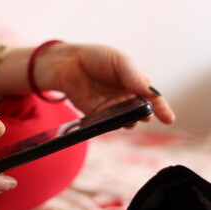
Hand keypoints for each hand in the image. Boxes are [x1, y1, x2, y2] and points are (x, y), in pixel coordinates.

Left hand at [36, 43, 174, 123]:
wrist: (69, 61)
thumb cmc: (97, 58)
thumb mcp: (120, 61)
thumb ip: (134, 77)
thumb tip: (151, 92)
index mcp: (135, 84)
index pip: (152, 98)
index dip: (161, 109)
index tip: (169, 119)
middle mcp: (125, 98)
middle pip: (140, 111)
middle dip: (144, 115)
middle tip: (145, 115)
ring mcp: (111, 107)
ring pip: (124, 119)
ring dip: (129, 121)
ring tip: (131, 120)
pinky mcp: (95, 114)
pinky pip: (106, 122)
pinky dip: (112, 124)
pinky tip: (114, 123)